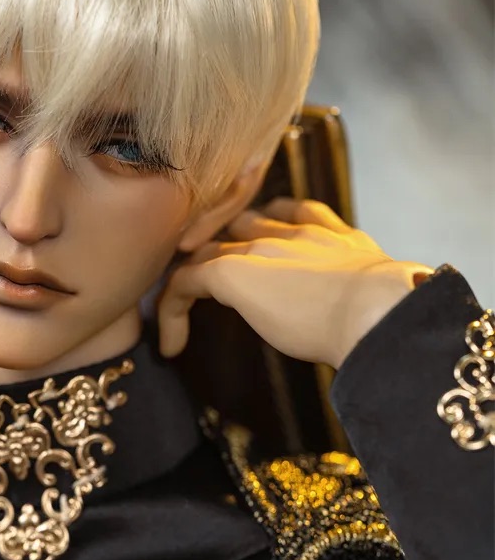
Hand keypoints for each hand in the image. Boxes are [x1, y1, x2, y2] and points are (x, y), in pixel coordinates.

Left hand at [157, 197, 433, 369]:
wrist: (379, 310)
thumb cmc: (387, 314)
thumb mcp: (379, 296)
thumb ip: (363, 293)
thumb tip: (364, 323)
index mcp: (329, 235)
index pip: (284, 216)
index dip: (263, 230)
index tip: (252, 250)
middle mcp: (290, 230)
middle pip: (238, 225)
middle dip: (219, 245)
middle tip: (199, 279)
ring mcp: (259, 247)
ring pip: (207, 250)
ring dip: (190, 277)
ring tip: (176, 312)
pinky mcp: (231, 271)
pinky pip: (185, 282)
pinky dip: (172, 309)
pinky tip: (171, 344)